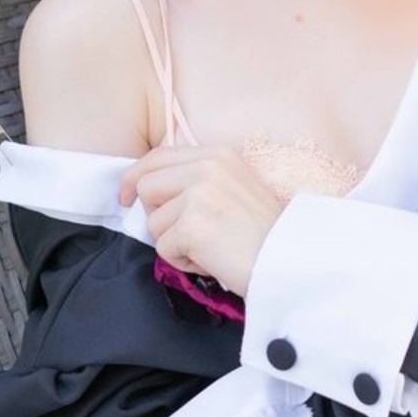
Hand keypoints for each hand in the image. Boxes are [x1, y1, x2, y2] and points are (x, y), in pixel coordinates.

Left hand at [118, 145, 283, 296]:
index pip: (157, 156)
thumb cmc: (264, 233)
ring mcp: (198, 194)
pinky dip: (185, 262)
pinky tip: (213, 260)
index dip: (135, 177)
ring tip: (210, 248)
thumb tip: (146, 190)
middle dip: (156, 215)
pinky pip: (164, 249)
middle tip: (181, 235)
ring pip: (153, 222)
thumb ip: (195, 180)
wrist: (291, 260)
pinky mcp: (192, 225)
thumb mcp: (233, 187)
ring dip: (175, 243)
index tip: (127, 197)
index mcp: (218, 154)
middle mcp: (207, 167)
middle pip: (146, 186)